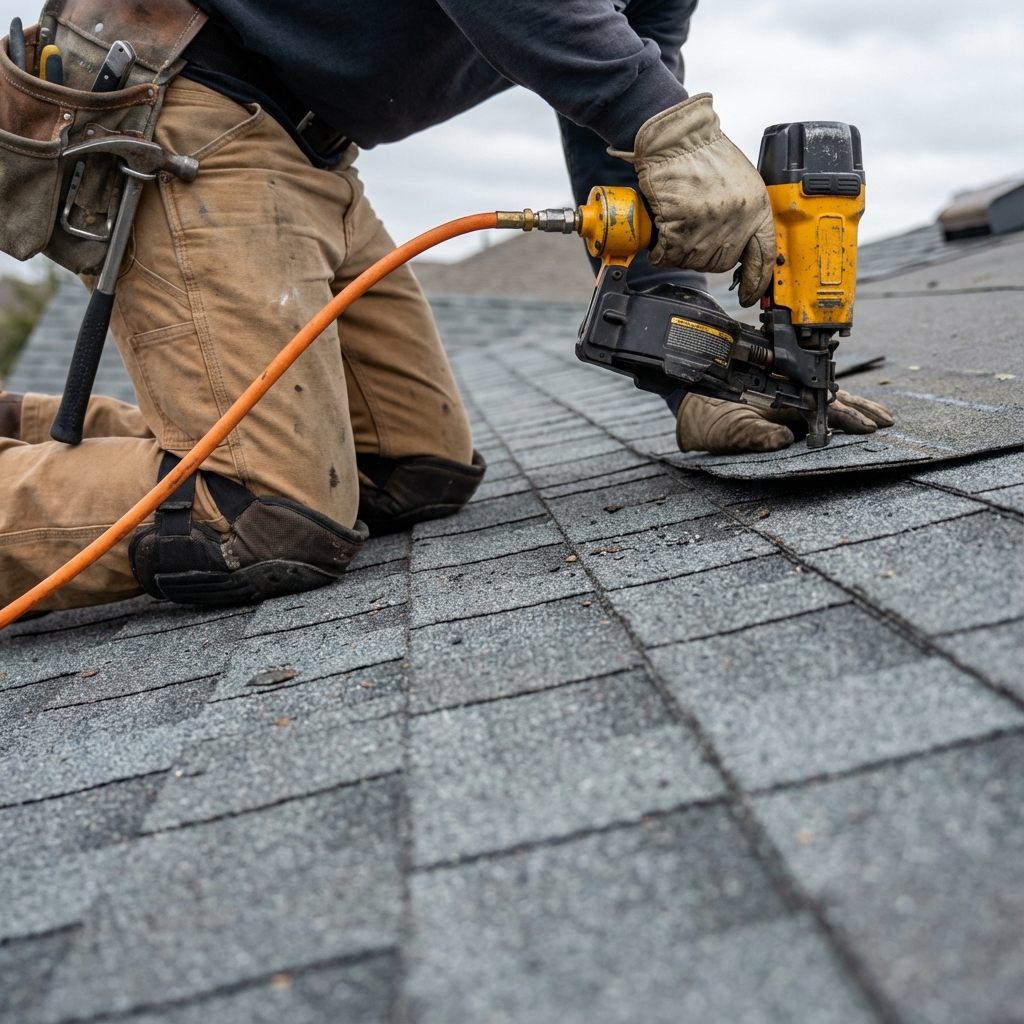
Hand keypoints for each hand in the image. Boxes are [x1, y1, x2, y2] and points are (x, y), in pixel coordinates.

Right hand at [610, 93, 774, 306]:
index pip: (763, 255)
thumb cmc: (703, 155)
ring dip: (681, 250)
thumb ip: (744, 215)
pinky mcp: (682, 228)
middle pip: (723, 263)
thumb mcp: (740, 183)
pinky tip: (662, 233)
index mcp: (757, 207)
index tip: (751, 294)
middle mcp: (737, 219)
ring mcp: (709, 226)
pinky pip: (669, 256)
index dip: (757, 280)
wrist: (675, 138)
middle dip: (706, 254)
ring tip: (677, 224)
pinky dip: (661, 250)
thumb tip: (740, 247)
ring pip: (695, 261)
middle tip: (693, 234)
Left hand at [676, 391, 893, 454]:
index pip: (821, 409)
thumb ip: (754, 436)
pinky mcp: (785, 401)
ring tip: (882, 416)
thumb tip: (783, 440)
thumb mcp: (728, 432)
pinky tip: (854, 410)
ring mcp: (787, 394)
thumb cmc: (708, 423)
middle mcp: (787, 392)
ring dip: (856, 406)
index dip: (846, 419)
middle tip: (887, 421)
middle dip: (861, 410)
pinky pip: (817, 402)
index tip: (868, 427)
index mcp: (779, 399)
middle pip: (833, 398)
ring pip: (829, 397)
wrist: (690, 409)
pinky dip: (840, 406)